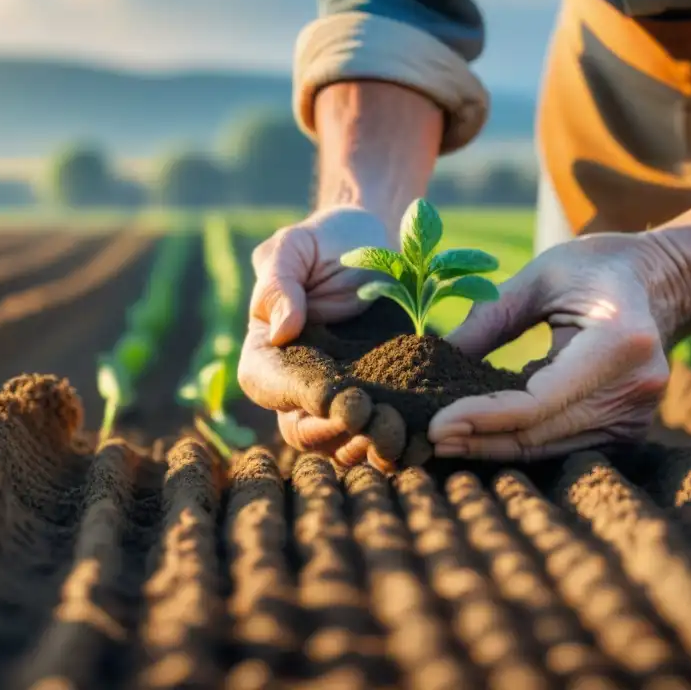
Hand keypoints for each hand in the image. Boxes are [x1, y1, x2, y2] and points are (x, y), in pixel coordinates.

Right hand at [237, 206, 405, 470]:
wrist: (376, 243)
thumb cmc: (326, 241)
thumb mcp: (295, 246)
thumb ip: (279, 281)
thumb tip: (281, 330)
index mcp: (267, 352)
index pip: (269, 385)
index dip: (299, 397)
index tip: (337, 395)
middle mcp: (296, 386)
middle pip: (302, 431)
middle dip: (337, 434)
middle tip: (376, 420)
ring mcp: (337, 402)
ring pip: (341, 446)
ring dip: (369, 449)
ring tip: (402, 435)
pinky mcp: (377, 404)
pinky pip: (379, 439)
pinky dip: (399, 448)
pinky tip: (423, 441)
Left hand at [427, 233, 688, 459]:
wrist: (667, 281)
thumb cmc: (599, 267)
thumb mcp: (540, 276)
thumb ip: (489, 317)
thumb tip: (436, 357)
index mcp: (618, 342)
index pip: (539, 400)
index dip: (483, 417)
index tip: (435, 423)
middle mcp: (636, 388)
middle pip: (542, 433)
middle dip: (480, 440)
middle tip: (427, 439)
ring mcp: (638, 415)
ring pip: (550, 448)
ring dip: (495, 449)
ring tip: (444, 442)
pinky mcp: (630, 429)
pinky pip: (563, 445)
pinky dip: (521, 443)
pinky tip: (481, 438)